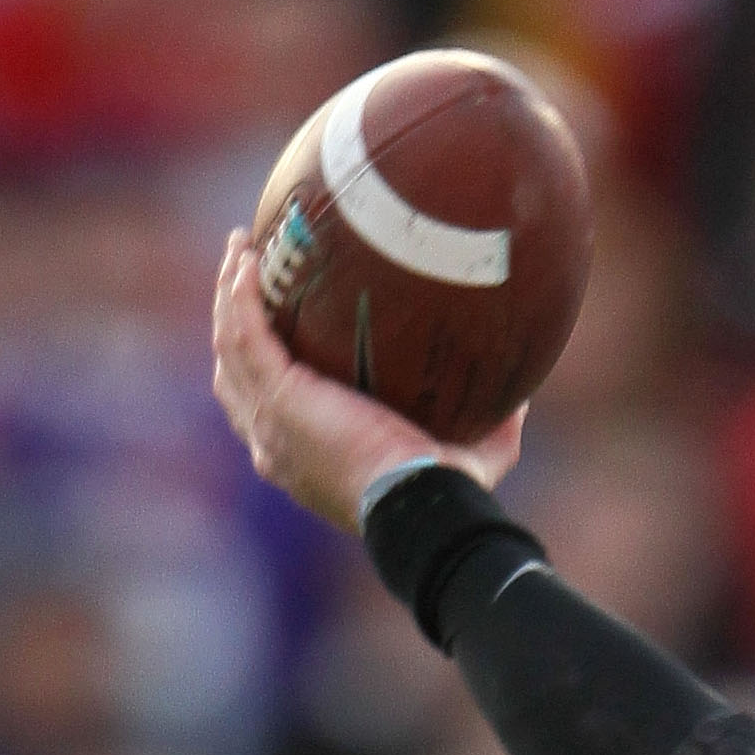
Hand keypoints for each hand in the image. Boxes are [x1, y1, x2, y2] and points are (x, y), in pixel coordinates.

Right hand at [209, 233, 526, 534]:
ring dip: (229, 294)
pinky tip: (247, 259)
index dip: (260, 362)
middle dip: (231, 317)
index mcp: (303, 455)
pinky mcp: (279, 399)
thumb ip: (489, 430)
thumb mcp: (467, 459)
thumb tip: (525, 399)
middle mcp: (275, 442)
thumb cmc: (443, 494)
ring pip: (230, 346)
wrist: (420, 504)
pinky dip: (240, 295)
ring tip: (239, 250)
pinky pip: (245, 334)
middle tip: (244, 269)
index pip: (264, 405)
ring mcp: (270, 422)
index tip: (272, 318)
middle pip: (234, 371)